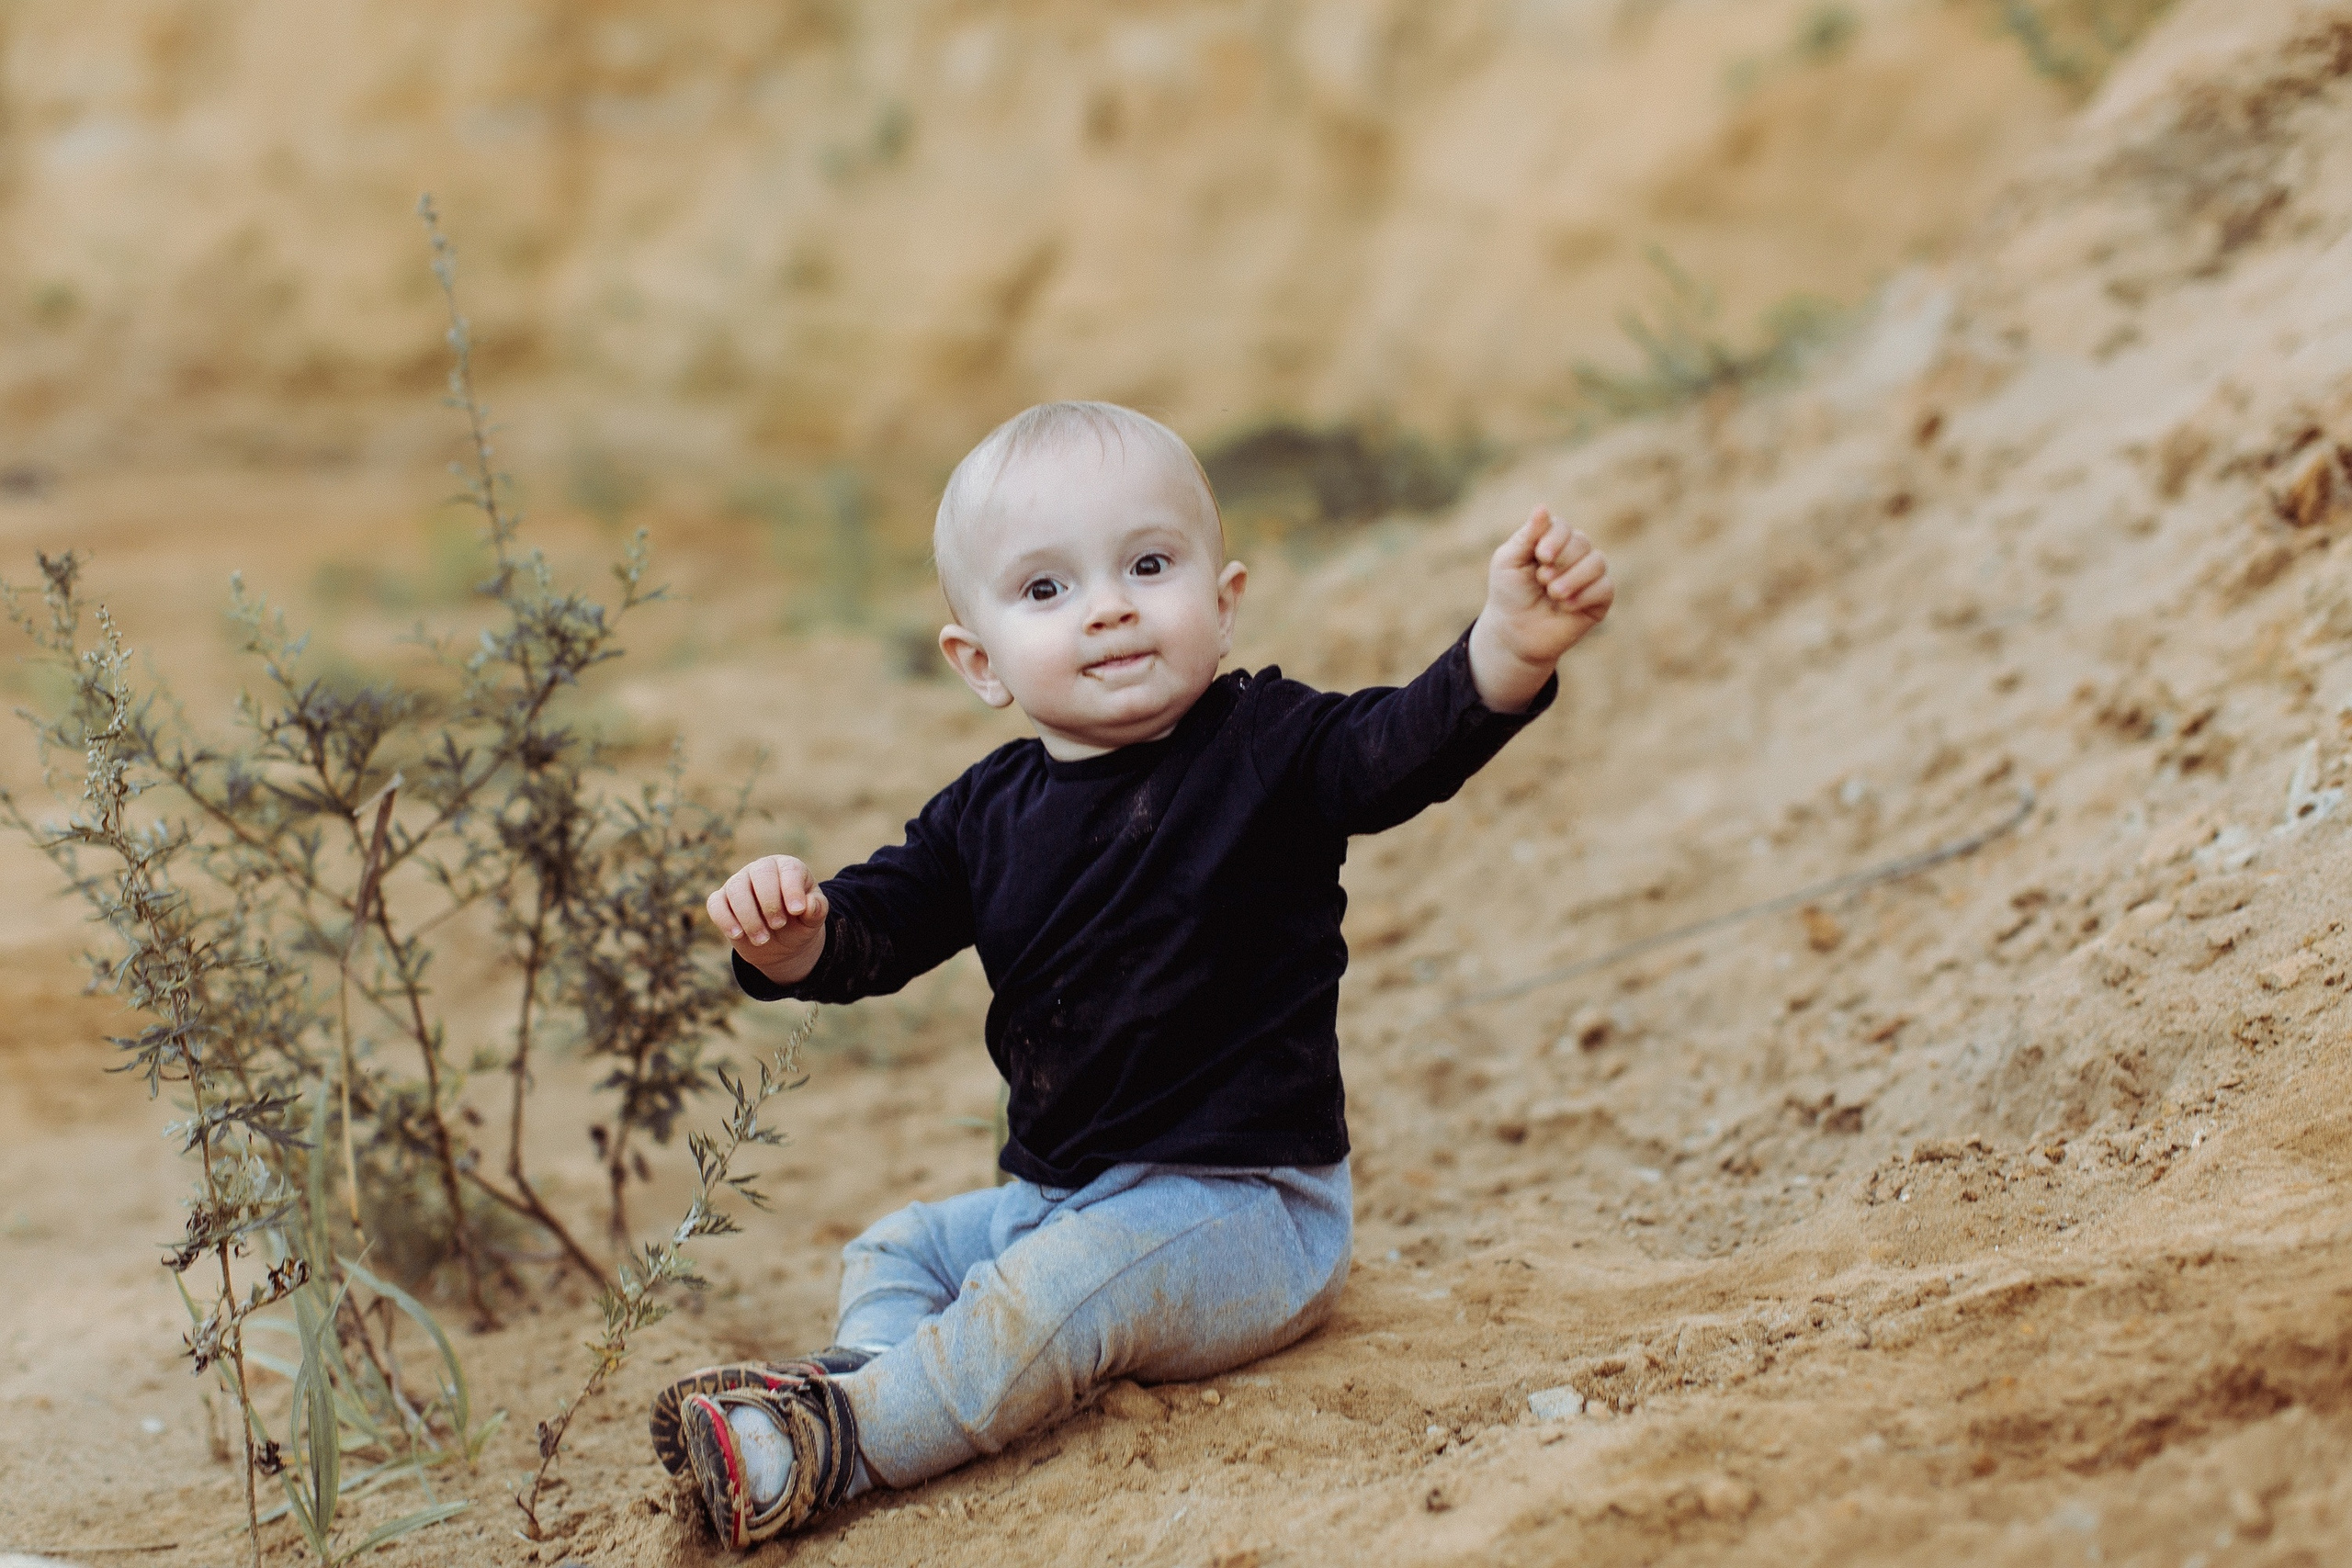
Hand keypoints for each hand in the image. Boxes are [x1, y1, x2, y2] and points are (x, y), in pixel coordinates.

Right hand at [707, 855, 829, 984]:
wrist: (781, 943)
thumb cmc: (799, 923)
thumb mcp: (813, 919)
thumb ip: (816, 909)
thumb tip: (807, 905)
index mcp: (788, 868)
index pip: (788, 869)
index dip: (792, 889)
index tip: (797, 911)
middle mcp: (761, 869)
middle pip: (760, 873)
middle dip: (770, 902)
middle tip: (779, 926)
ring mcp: (739, 883)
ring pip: (736, 889)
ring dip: (749, 917)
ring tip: (763, 939)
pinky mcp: (721, 900)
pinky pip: (716, 904)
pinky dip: (725, 919)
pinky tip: (738, 934)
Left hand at [1468, 505, 1613, 711]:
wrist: (1514, 633)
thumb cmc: (1509, 594)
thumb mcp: (1508, 561)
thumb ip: (1527, 536)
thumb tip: (1543, 506)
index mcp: (1552, 541)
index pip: (1563, 527)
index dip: (1555, 539)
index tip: (1541, 557)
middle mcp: (1574, 554)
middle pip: (1582, 542)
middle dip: (1561, 562)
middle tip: (1542, 580)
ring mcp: (1589, 576)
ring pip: (1597, 562)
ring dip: (1573, 579)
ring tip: (1553, 594)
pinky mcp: (1599, 599)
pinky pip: (1605, 587)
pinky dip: (1585, 596)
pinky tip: (1567, 607)